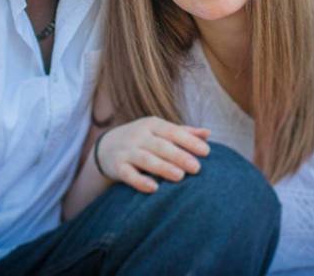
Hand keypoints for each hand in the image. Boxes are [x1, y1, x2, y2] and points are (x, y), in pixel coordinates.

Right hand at [95, 117, 210, 192]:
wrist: (105, 147)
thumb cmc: (143, 139)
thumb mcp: (159, 131)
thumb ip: (183, 132)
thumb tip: (208, 133)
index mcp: (152, 125)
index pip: (173, 131)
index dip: (189, 141)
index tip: (206, 151)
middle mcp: (139, 136)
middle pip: (161, 146)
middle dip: (179, 156)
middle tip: (197, 168)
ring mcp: (127, 150)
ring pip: (145, 159)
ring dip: (162, 167)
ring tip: (180, 176)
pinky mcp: (117, 166)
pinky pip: (128, 174)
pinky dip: (139, 181)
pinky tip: (153, 188)